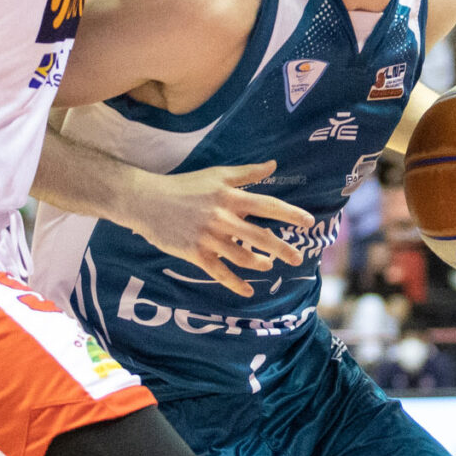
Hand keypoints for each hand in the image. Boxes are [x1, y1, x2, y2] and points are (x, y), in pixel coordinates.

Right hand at [124, 160, 314, 297]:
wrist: (146, 200)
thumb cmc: (184, 185)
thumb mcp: (216, 173)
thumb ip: (246, 172)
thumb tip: (273, 165)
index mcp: (230, 197)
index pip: (267, 206)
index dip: (290, 214)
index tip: (309, 223)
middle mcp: (222, 218)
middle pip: (260, 236)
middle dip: (282, 249)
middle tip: (298, 258)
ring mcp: (209, 238)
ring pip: (242, 257)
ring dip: (259, 263)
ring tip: (268, 265)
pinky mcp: (195, 253)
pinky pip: (220, 273)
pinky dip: (235, 283)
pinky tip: (248, 290)